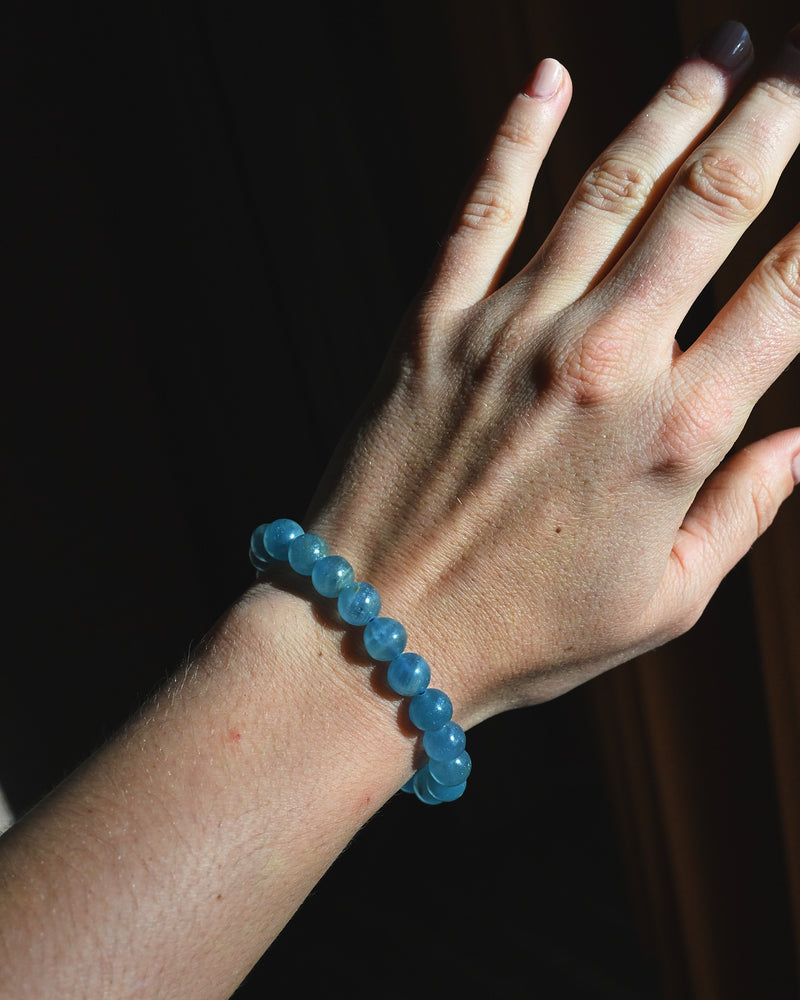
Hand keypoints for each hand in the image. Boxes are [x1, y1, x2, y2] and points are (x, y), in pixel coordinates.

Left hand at [306, 23, 799, 725]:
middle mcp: (602, 360)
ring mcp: (511, 331)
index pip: (790, 291)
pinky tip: (549, 78)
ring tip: (721, 51)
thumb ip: (745, 512)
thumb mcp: (664, 601)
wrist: (378, 637)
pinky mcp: (435, 325)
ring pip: (611, 186)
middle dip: (775, 117)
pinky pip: (484, 209)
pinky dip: (517, 137)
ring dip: (675, 106)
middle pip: (711, 202)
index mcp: (676, 432)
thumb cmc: (527, 634)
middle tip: (799, 60)